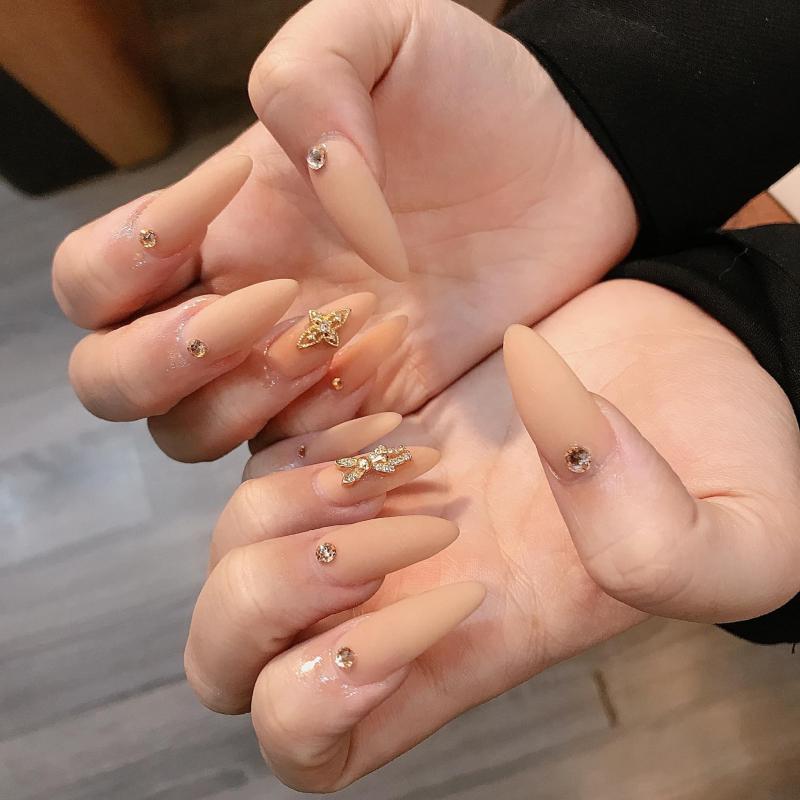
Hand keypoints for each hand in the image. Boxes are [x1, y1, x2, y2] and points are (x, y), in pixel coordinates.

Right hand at [52, 0, 635, 461]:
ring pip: (191, 436)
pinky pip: (299, 470)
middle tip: (277, 298)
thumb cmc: (472, 97)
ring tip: (355, 328)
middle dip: (163, 359)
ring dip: (250, 399)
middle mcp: (239, 311)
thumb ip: (309, 78)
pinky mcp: (366, 413)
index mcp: (220, 226)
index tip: (234, 193)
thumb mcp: (381, 35)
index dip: (126, 257)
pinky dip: (324, 452)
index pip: (95, 279)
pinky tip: (392, 395)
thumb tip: (297, 178)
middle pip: (113, 382)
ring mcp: (299, 374)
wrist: (569, 169)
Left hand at [183, 279, 799, 789]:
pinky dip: (291, 427)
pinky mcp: (364, 422)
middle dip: (267, 604)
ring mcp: (371, 501)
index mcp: (473, 640)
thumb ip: (671, 547)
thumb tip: (565, 458)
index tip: (439, 603)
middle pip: (234, 664)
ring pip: (231, 553)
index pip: (316, 742)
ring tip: (394, 449)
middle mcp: (398, 584)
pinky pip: (255, 447)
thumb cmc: (721, 447)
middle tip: (388, 526)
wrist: (684, 346)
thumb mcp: (745, 531)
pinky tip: (384, 401)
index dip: (326, 703)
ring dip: (279, 507)